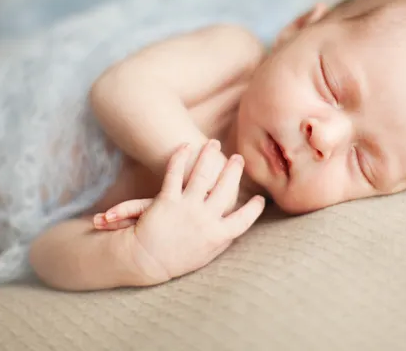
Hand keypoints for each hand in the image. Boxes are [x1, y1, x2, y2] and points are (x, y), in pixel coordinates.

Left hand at [118, 140, 265, 284]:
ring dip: (209, 156)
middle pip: (226, 188)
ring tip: (214, 143)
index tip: (260, 199)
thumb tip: (238, 228)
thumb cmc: (177, 260)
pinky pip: (175, 173)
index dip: (254, 209)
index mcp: (217, 235)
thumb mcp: (205, 256)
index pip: (244, 219)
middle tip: (238, 158)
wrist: (145, 262)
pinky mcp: (167, 201)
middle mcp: (204, 220)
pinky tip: (186, 146)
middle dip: (234, 170)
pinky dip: (180, 158)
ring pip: (202, 175)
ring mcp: (186, 208)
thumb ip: (222, 240)